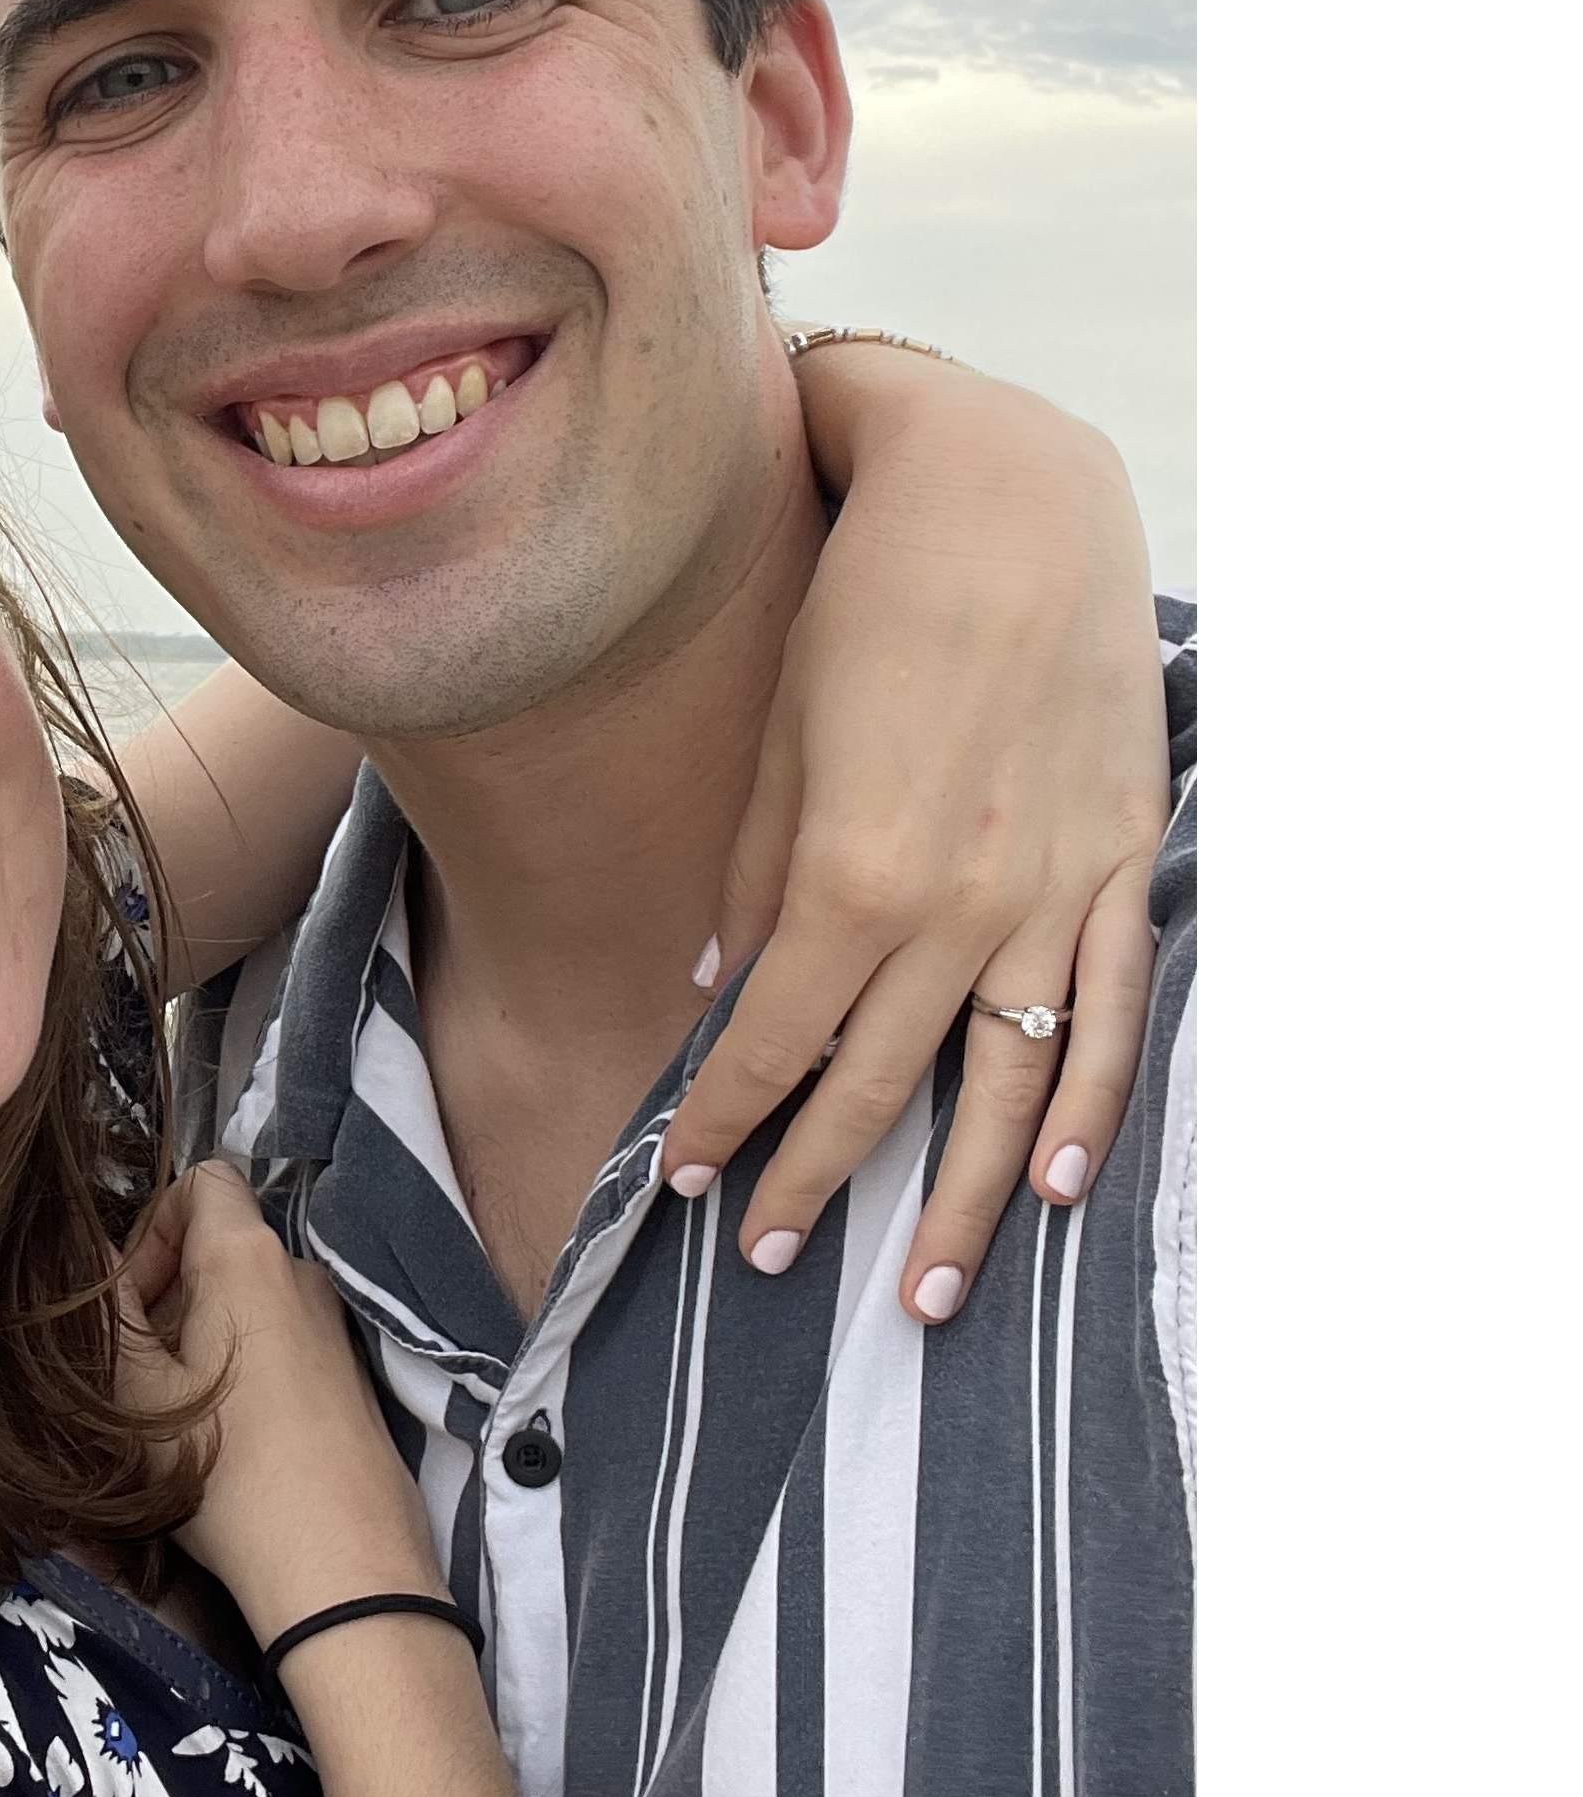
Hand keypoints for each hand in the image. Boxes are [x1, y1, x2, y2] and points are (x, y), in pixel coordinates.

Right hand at [119, 1164, 440, 1644]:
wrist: (342, 1567)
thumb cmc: (225, 1469)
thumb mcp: (135, 1393)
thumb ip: (104, 1309)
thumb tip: (84, 1249)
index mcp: (249, 1256)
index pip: (201, 1180)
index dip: (152, 1226)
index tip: (129, 1301)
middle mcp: (302, 1274)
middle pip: (221, 1246)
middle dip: (167, 1293)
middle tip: (137, 1371)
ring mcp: (335, 1329)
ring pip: (248, 1301)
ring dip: (200, 1339)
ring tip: (174, 1417)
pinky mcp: (352, 1382)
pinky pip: (282, 1344)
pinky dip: (243, 1370)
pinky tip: (227, 1444)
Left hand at [660, 358, 1167, 1321]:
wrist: (1007, 498)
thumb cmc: (863, 602)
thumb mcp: (777, 736)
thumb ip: (751, 871)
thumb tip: (720, 985)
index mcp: (852, 874)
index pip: (772, 1040)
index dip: (721, 1118)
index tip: (677, 1177)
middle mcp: (959, 906)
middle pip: (875, 1084)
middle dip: (812, 1178)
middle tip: (762, 1256)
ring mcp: (1052, 891)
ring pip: (1002, 1084)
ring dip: (954, 1199)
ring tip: (912, 1297)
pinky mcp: (1119, 861)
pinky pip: (1112, 1011)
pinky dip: (1090, 1108)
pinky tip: (1059, 1188)